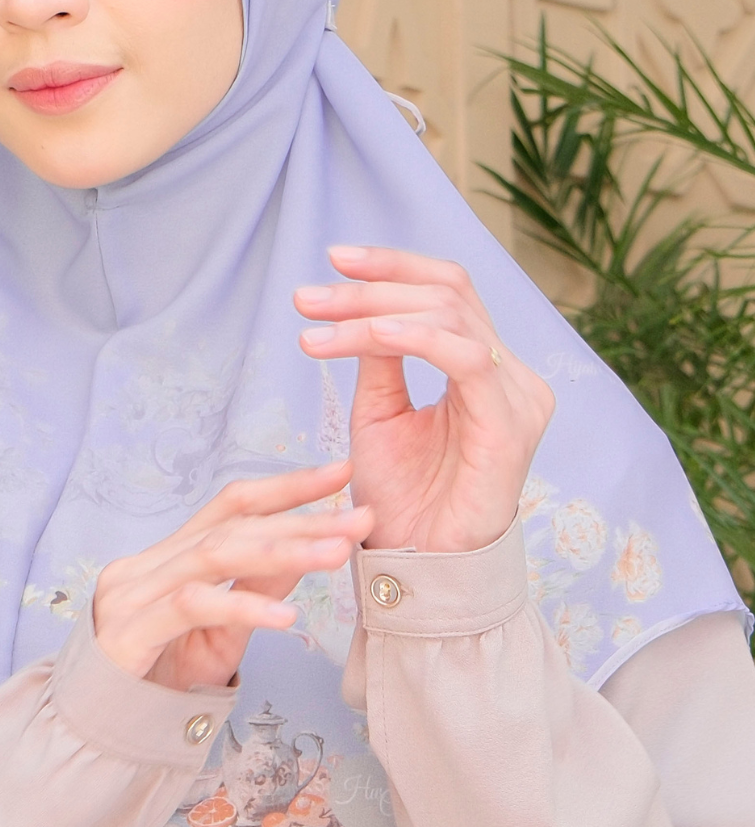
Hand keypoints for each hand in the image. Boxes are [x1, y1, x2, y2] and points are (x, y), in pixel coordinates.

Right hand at [93, 461, 371, 690]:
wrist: (102, 729)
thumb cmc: (162, 678)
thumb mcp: (224, 631)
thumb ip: (257, 586)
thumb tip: (312, 545)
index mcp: (169, 556)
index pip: (232, 505)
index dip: (286, 486)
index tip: (341, 472)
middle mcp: (148, 565)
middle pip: (232, 527)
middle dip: (301, 521)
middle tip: (359, 519)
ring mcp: (133, 594)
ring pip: (215, 556)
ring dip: (282, 552)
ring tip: (336, 554)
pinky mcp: (128, 631)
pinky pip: (193, 608)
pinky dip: (244, 607)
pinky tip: (287, 615)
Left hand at [295, 247, 554, 552]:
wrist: (418, 567)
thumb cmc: (402, 500)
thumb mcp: (381, 414)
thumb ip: (381, 358)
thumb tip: (359, 303)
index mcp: (486, 369)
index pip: (448, 291)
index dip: (395, 266)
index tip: (334, 259)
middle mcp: (511, 375)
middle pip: (447, 293)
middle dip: (371, 287)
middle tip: (309, 296)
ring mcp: (516, 397)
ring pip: (448, 316)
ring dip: (373, 312)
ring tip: (316, 322)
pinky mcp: (509, 424)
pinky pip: (463, 357)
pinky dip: (411, 338)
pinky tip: (366, 336)